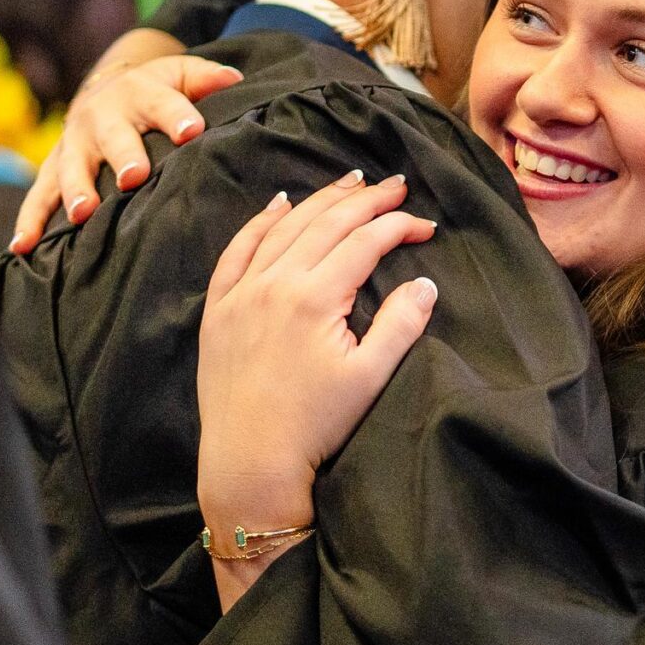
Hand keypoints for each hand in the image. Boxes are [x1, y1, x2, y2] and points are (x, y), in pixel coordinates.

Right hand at [8, 42, 234, 252]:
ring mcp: (75, 143)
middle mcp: (103, 116)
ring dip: (76, 190)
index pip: (161, 102)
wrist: (105, 89)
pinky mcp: (54, 167)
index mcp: (139, 92)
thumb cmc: (155, 91)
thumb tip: (233, 79)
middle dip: (123, 155)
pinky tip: (23, 246)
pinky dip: (29, 219)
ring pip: (73, 167)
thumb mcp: (179, 74)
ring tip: (83, 214)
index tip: (191, 131)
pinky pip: (39, 194)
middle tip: (133, 176)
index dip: (176, 115)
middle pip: (113, 136)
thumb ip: (206, 78)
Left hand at [197, 173, 439, 563]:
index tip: (426, 226)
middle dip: (365, 200)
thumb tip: (424, 282)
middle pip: (326, 224)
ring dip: (319, 200)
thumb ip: (401, 325)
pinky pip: (237, 251)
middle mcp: (275, 284)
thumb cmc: (315, 425)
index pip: (364, 243)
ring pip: (284, 228)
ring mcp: (241, 294)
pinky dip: (259, 222)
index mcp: (315, 298)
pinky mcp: (219, 310)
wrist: (250, 462)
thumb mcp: (370, 378)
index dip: (398, 227)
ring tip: (348, 182)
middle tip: (394, 184)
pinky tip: (278, 203)